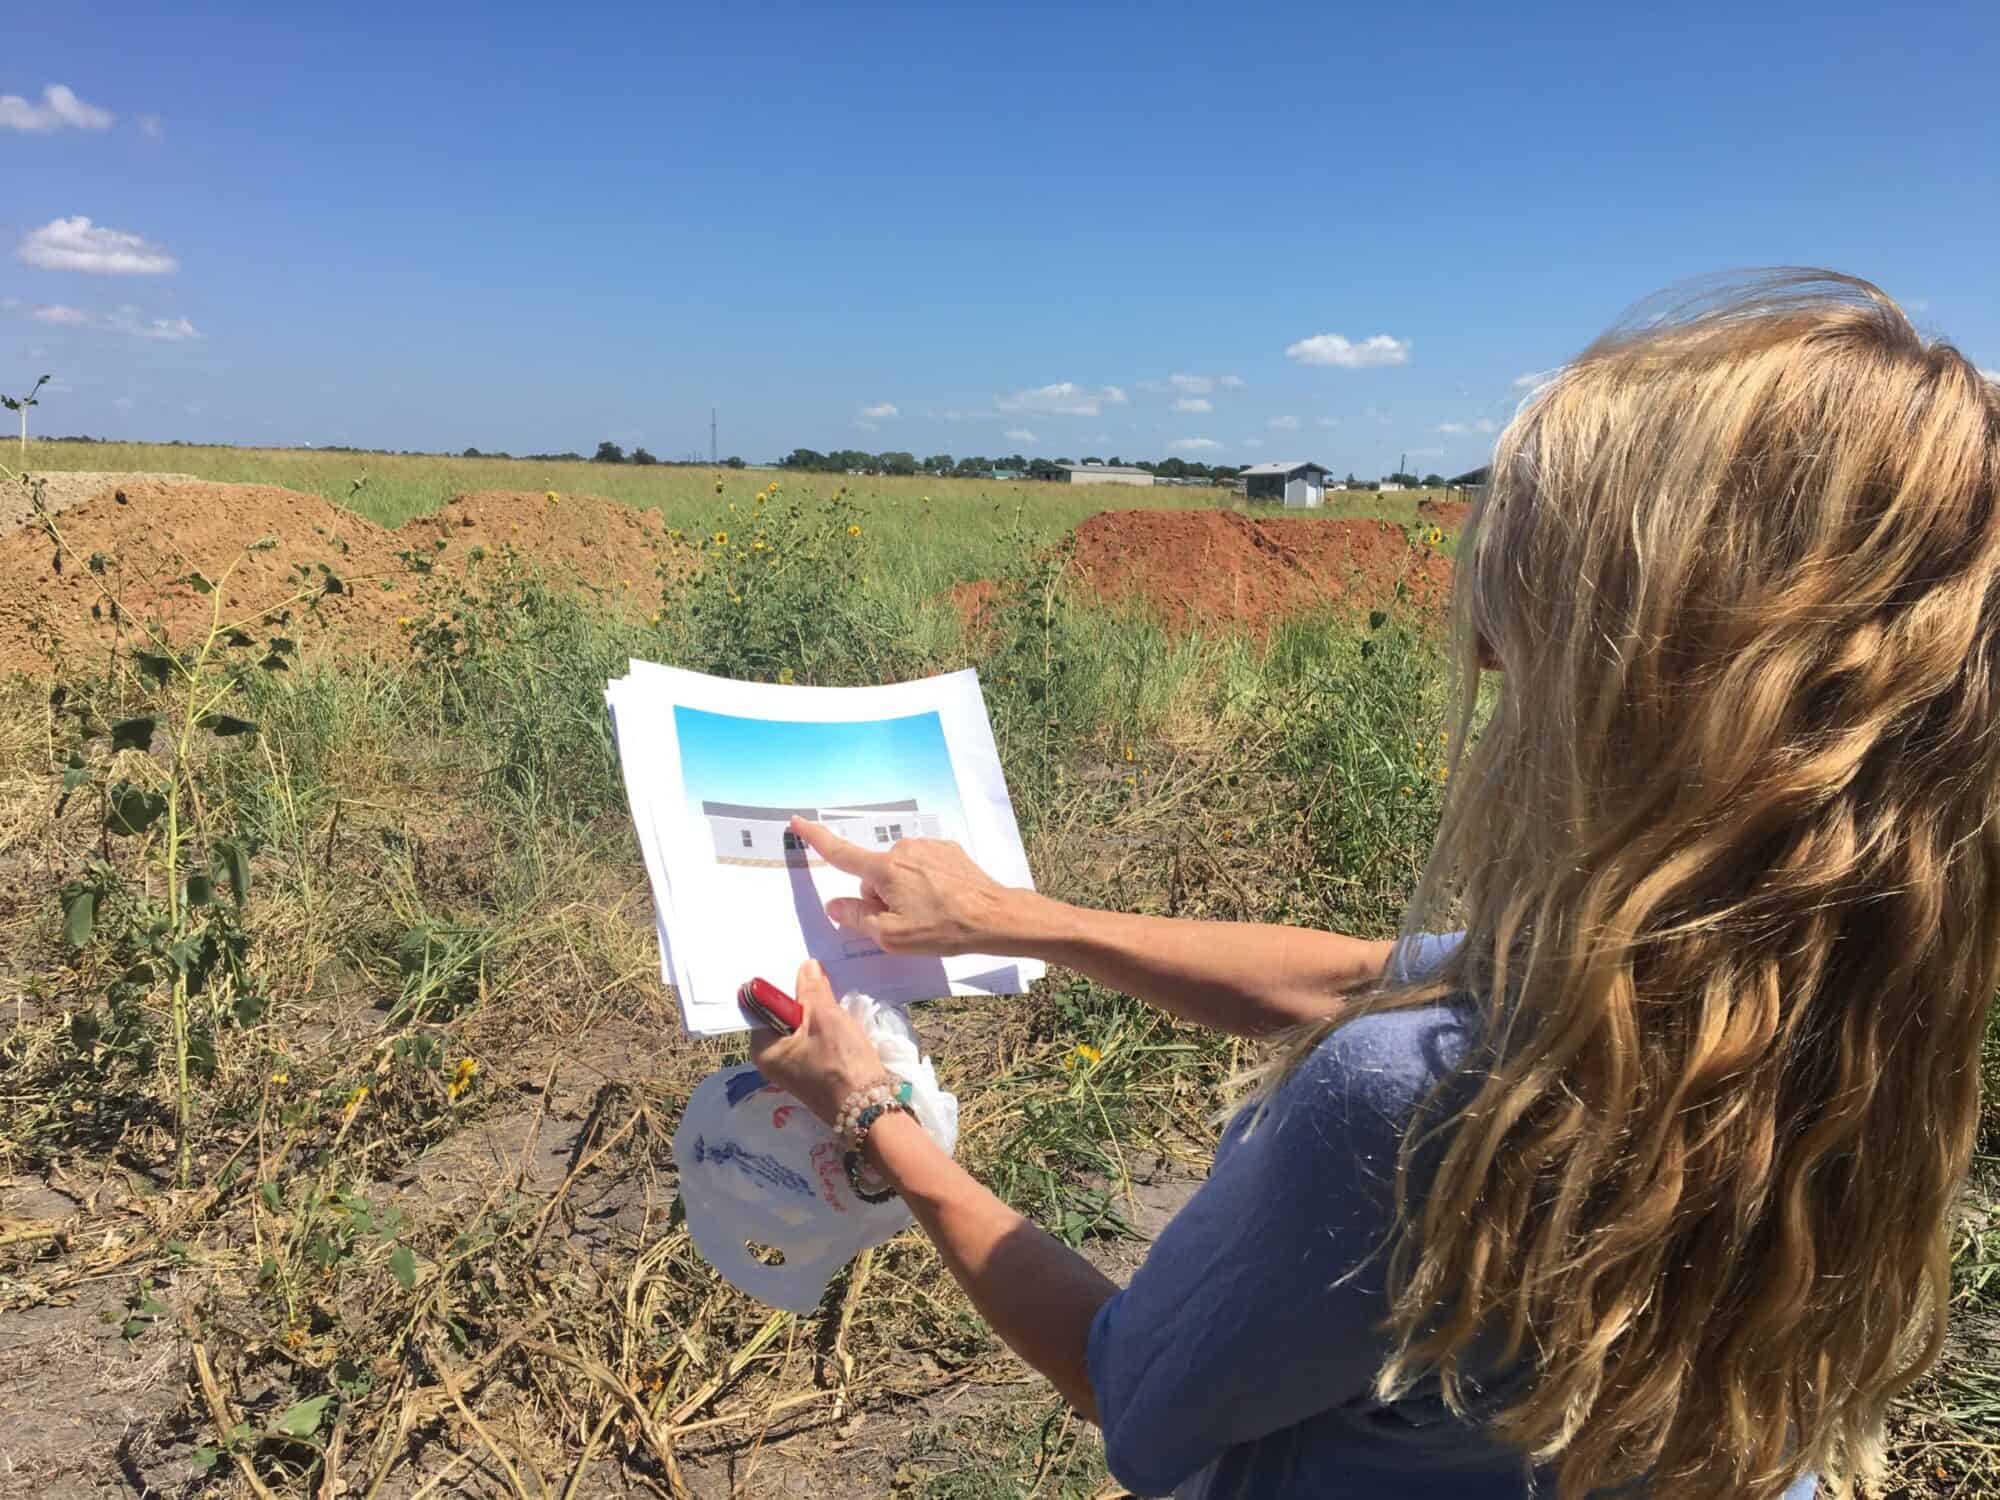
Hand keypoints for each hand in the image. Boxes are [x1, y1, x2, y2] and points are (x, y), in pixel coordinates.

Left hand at [747, 960, 886, 1127]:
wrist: (869, 1107)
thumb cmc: (842, 1063)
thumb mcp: (826, 1018)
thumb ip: (812, 989)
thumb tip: (806, 966)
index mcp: (763, 1049)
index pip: (765, 1005)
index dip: (784, 984)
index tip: (801, 966)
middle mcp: (772, 1059)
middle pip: (784, 1015)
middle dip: (803, 997)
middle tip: (821, 975)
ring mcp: (793, 1066)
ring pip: (802, 1026)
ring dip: (817, 1011)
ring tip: (832, 992)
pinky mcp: (812, 1070)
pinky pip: (813, 1039)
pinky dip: (824, 1027)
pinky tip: (839, 1017)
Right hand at [790, 816, 1019, 955]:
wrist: (995, 916)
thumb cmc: (943, 928)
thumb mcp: (891, 935)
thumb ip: (857, 918)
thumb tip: (835, 906)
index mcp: (884, 869)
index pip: (840, 853)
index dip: (816, 838)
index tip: (798, 822)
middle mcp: (903, 850)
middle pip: (873, 875)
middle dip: (880, 897)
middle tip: (906, 921)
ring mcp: (927, 847)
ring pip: (898, 871)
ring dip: (904, 890)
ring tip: (930, 913)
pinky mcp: (947, 850)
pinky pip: (921, 866)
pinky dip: (925, 883)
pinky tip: (943, 900)